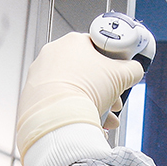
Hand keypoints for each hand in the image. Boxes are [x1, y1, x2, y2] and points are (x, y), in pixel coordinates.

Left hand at [16, 33, 143, 158]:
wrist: (57, 118)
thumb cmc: (84, 91)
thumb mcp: (121, 76)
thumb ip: (132, 69)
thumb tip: (134, 70)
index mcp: (72, 42)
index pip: (97, 48)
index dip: (113, 65)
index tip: (119, 78)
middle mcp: (52, 55)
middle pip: (86, 71)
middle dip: (104, 90)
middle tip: (114, 102)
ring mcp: (39, 76)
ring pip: (73, 89)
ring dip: (92, 104)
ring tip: (104, 119)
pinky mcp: (32, 96)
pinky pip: (59, 102)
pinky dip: (72, 111)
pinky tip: (86, 123)